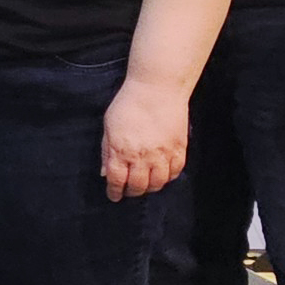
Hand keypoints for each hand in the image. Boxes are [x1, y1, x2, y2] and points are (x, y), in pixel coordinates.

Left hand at [101, 78, 188, 201]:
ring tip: (146, 185)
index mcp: (121, 150)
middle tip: (129, 191)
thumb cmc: (128, 104)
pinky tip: (162, 175)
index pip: (116, 181)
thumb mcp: (109, 126)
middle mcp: (142, 156)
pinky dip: (168, 178)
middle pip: (138, 186)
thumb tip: (105, 172)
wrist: (157, 89)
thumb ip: (107, 151)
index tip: (113, 195)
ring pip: (158, 183)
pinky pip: (175, 172)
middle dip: (132, 192)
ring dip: (150, 187)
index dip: (114, 192)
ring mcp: (162, 154)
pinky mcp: (179, 149)